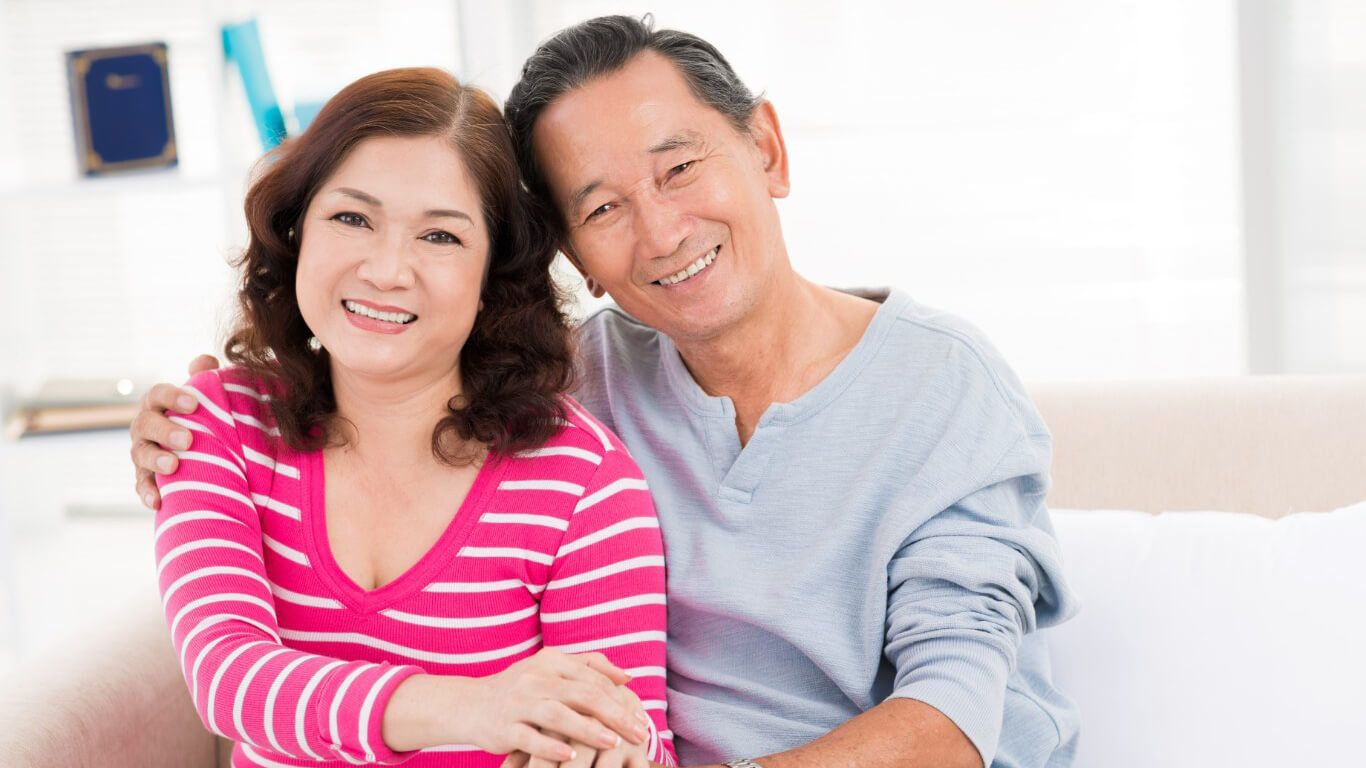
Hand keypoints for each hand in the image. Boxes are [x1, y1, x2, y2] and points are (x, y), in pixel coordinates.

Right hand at [130, 354, 218, 508]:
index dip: (173, 397)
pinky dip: (147, 493)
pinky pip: (142, 485)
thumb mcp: (206, 399)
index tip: (194, 404)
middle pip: (145, 424)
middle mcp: (145, 427)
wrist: (200, 451)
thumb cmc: (202, 418)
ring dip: (155, 460)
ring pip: (140, 455)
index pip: (158, 394)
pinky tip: (158, 501)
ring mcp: (142, 453)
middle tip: (188, 440)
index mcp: (158, 404)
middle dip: (165, 431)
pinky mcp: (145, 478)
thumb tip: (204, 360)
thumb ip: (206, 379)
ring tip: (173, 466)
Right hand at [455, 650, 648, 762]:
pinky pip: (530, 739)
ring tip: (614, 743)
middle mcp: (534, 678)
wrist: (469, 705)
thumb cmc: (521, 689)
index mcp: (550, 661)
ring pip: (558, 715)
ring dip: (588, 730)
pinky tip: (572, 756)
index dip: (621, 698)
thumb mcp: (551, 669)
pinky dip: (552, 747)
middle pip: (582, 694)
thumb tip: (628, 676)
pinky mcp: (504, 727)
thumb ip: (590, 666)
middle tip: (639, 733)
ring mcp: (517, 703)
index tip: (642, 718)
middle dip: (615, 715)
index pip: (594, 678)